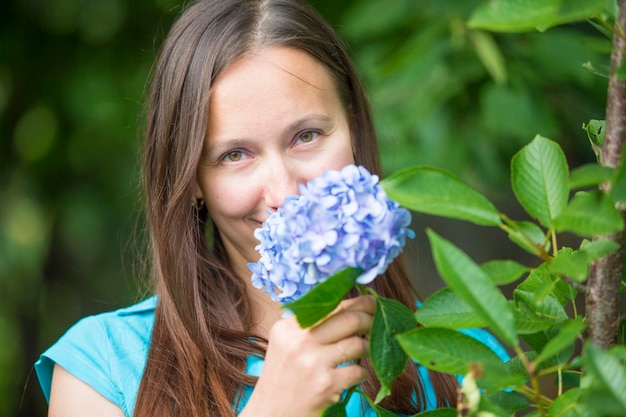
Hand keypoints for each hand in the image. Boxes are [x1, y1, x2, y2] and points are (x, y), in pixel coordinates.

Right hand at [241, 295, 374, 416]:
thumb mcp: (286, 345)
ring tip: (365, 351)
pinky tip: (355, 375)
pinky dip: (362, 373)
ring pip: (358, 344)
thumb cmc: (283, 379)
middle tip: (378, 325)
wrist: (271, 414)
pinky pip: (358, 371)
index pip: (331, 305)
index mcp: (289, 327)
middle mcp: (299, 341)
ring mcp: (312, 362)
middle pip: (350, 319)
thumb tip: (349, 308)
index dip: (358, 302)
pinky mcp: (325, 384)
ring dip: (368, 348)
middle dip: (371, 320)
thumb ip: (309, 327)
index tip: (372, 303)